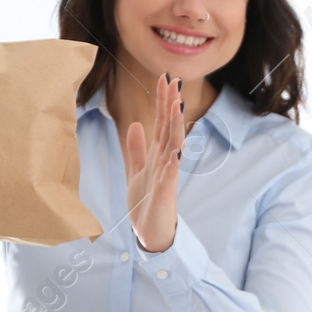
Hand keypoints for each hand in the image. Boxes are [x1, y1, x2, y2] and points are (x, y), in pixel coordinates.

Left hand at [123, 72, 184, 252]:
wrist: (151, 233)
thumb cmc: (146, 204)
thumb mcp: (136, 171)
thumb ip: (137, 149)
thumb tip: (135, 124)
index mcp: (159, 155)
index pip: (162, 122)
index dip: (163, 101)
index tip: (164, 78)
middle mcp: (166, 162)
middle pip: (170, 128)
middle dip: (171, 105)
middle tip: (173, 80)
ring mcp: (168, 176)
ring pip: (173, 146)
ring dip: (175, 126)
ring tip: (177, 105)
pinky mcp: (166, 194)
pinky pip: (170, 175)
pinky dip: (173, 162)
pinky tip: (175, 149)